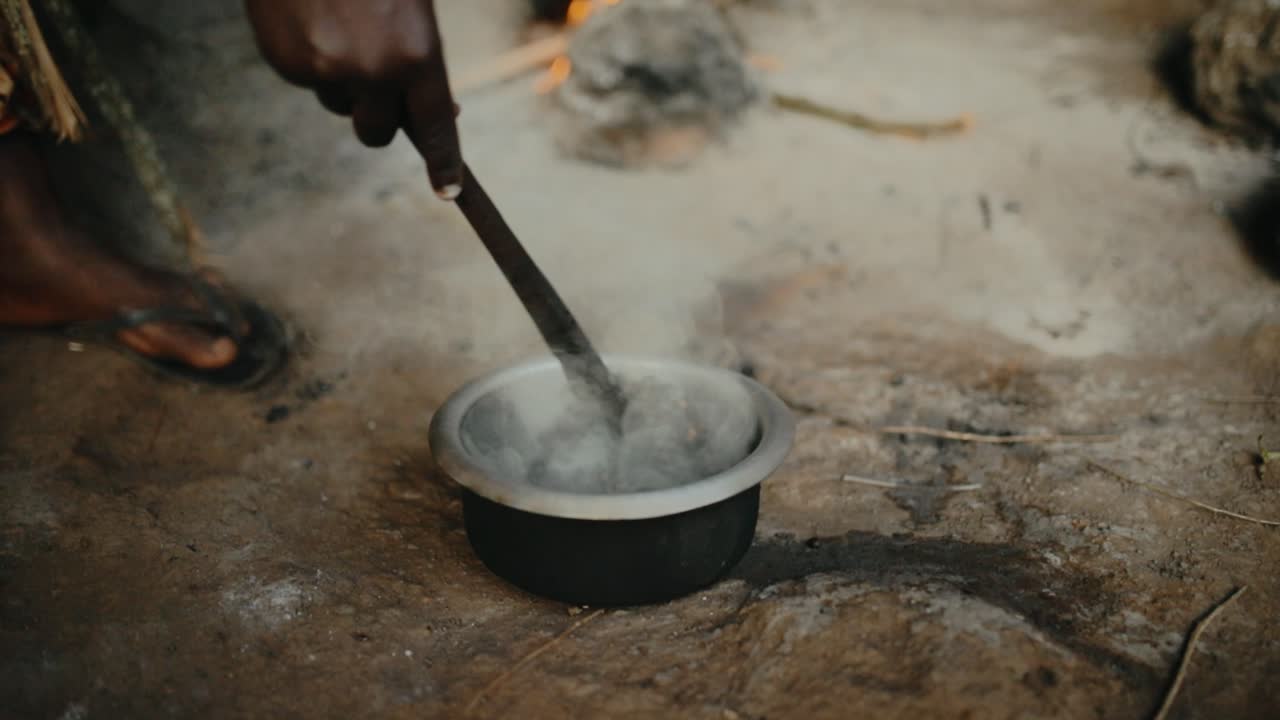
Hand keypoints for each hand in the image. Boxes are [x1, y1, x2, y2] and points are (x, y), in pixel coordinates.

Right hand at [244, 0, 462, 197]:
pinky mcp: (285, 65)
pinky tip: (312, 20)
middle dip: (381, 119)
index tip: (449, 190)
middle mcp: (371, 73)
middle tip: (380, 86)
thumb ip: (422, 59)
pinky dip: (311, 61)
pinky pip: (307, 82)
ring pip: (338, 104)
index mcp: (416, 55)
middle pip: (378, 134)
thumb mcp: (414, 9)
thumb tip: (438, 110)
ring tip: (341, 26)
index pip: (436, 128)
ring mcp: (323, 72)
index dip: (445, 164)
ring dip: (344, 82)